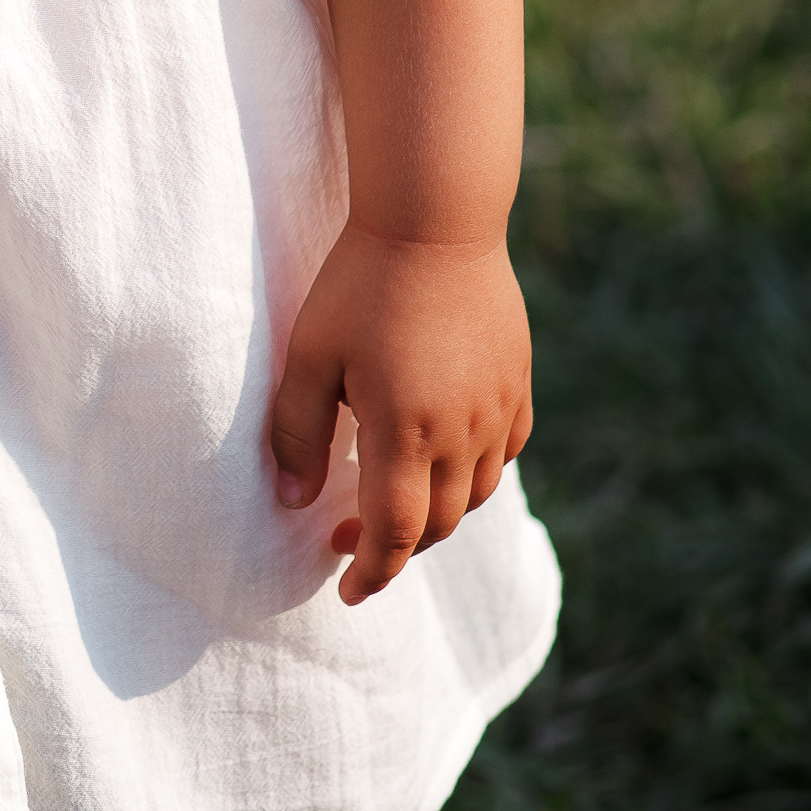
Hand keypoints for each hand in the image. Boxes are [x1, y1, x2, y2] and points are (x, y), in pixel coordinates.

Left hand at [270, 220, 532, 603]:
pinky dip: (475, 473)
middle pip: (438, 524)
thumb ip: (297, 433)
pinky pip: (504, 452)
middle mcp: (461, 433)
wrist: (435, 219)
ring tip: (395, 499)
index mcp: (406, 432)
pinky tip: (446, 456)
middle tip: (348, 535)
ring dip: (437, 514)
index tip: (345, 591)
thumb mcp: (310, 354)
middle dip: (395, 545)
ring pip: (476, 495)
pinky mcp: (517, 382)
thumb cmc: (360, 283)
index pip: (395, 535)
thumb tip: (294, 502)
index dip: (370, 572)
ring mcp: (497, 409)